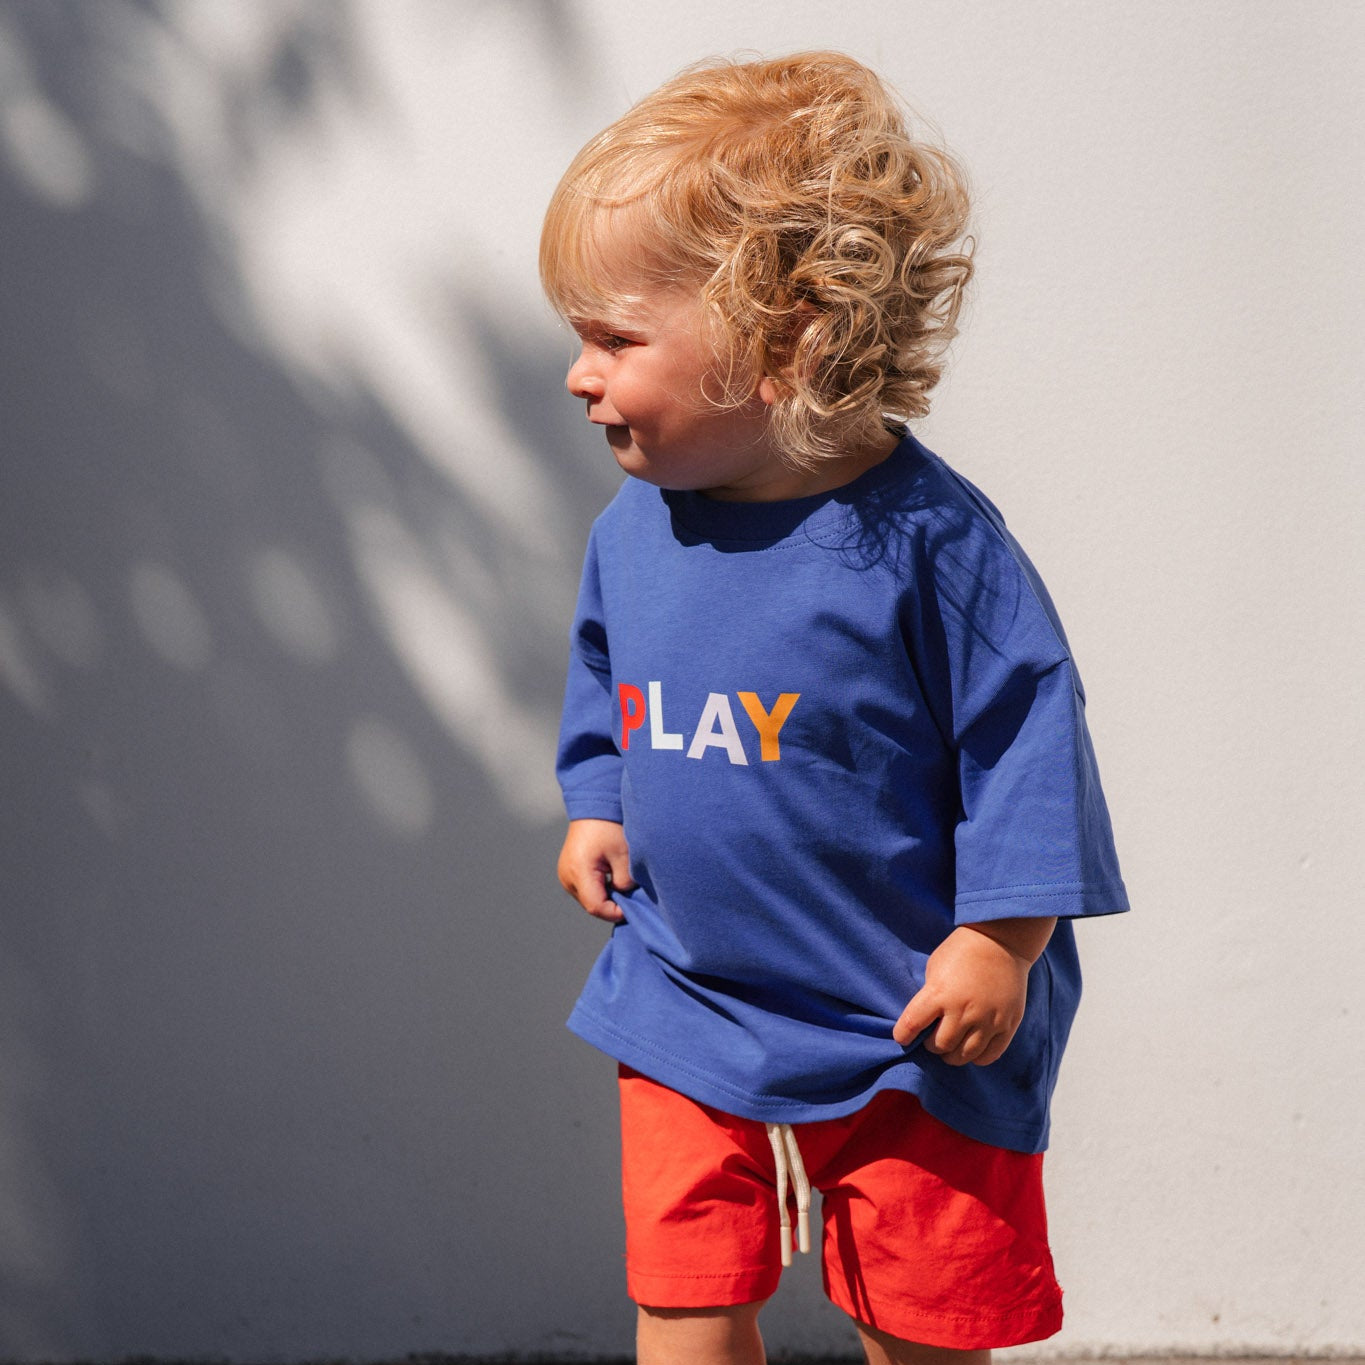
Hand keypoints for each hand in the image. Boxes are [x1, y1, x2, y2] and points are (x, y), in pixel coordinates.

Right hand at [557, 819, 636, 923]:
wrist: (594, 806)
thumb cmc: (609, 826)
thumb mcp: (624, 855)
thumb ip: (625, 882)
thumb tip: (624, 897)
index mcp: (579, 872)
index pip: (596, 907)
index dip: (616, 912)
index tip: (633, 905)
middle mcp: (567, 876)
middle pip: (591, 905)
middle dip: (612, 903)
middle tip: (630, 891)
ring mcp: (565, 875)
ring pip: (588, 898)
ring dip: (606, 895)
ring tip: (620, 880)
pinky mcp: (568, 871)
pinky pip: (585, 889)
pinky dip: (599, 887)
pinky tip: (611, 876)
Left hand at [892, 918, 1054, 1065]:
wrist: (1001, 942)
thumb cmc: (962, 951)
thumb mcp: (935, 967)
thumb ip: (930, 996)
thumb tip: (925, 1022)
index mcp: (939, 993)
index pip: (912, 1025)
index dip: (903, 1035)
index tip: (903, 1037)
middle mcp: (963, 1010)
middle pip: (940, 1046)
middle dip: (932, 1045)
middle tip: (934, 1037)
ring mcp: (987, 1020)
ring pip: (964, 1056)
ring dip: (953, 1054)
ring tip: (952, 1045)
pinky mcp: (1007, 1025)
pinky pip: (989, 1056)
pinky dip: (976, 1057)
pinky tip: (972, 1047)